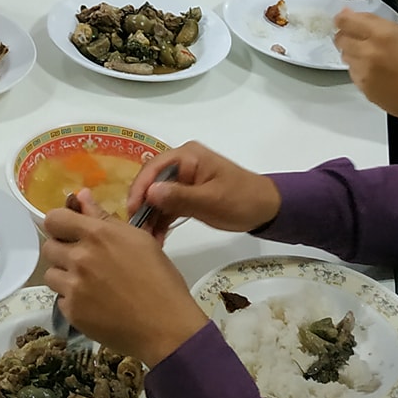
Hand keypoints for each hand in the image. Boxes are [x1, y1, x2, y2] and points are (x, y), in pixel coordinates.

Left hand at [41, 196, 206, 366]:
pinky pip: (60, 299)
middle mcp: (79, 258)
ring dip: (64, 277)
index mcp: (97, 234)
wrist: (165, 326)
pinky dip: (72, 301)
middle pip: (48, 247)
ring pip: (50, 274)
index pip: (54, 219)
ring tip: (88, 284)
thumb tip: (81, 197)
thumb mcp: (139, 240)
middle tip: (82, 260)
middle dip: (62, 251)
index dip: (59, 224)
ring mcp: (73, 287)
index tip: (69, 232)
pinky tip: (93, 304)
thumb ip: (104, 218)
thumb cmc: (160, 280)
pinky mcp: (72, 312)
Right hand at [124, 140, 280, 236]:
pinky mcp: (186, 196)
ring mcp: (183, 181)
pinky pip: (167, 208)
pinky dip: (161, 222)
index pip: (154, 168)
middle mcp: (181, 165)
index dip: (140, 188)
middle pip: (152, 183)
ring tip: (145, 240)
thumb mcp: (211, 199)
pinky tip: (156, 239)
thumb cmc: (242, 199)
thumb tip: (150, 193)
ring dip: (150, 217)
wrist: (266, 209)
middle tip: (136, 231)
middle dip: (142, 206)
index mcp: (187, 157)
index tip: (131, 210)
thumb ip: (180, 196)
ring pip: (157, 198)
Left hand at [333, 12, 397, 126]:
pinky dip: (360, 70)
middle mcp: (368, 52)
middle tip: (362, 40)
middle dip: (348, 37)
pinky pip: (353, 73)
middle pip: (340, 39)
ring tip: (375, 58)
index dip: (342, 20)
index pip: (344, 22)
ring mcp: (364, 71)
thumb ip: (371, 21)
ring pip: (345, 56)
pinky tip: (378, 72)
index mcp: (380, 34)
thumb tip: (347, 13)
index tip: (345, 21)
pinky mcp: (363, 88)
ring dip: (355, 54)